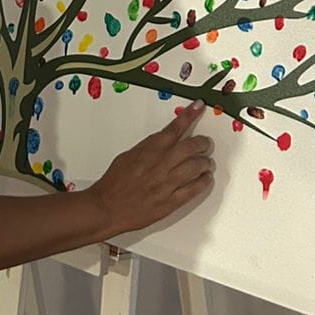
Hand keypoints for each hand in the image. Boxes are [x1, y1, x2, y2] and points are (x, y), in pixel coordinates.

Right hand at [87, 101, 213, 237]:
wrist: (107, 208)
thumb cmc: (114, 183)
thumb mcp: (128, 156)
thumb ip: (148, 148)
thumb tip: (163, 142)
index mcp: (150, 150)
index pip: (175, 127)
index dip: (189, 115)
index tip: (198, 106)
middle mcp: (161, 164)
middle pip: (191, 146)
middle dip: (202, 142)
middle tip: (205, 142)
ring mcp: (167, 183)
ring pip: (196, 167)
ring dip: (205, 162)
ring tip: (206, 162)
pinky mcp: (171, 202)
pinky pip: (194, 189)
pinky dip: (203, 182)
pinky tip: (205, 178)